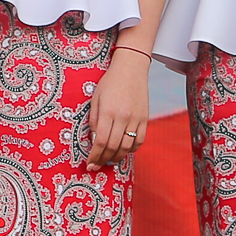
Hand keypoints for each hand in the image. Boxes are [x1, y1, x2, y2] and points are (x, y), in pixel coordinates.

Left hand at [86, 50, 148, 170]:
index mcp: (108, 111)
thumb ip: (94, 120)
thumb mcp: (96, 99)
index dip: (94, 156)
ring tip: (109, 160)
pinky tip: (124, 150)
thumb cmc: (110, 82)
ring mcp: (136, 118)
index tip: (90, 164)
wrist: (131, 68)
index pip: (100, 141)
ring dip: (117, 157)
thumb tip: (94, 141)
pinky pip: (140, 140)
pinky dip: (131, 149)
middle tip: (97, 166)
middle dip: (103, 160)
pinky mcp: (145, 118)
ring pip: (127, 147)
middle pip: (113, 147)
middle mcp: (123, 117)